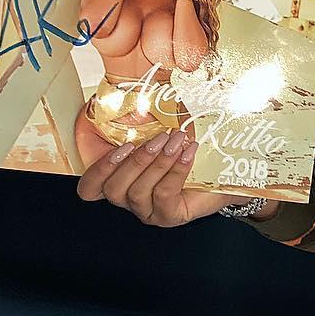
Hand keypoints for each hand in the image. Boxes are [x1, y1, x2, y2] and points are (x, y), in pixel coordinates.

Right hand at [76, 129, 248, 227]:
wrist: (224, 174)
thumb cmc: (189, 154)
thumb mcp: (160, 137)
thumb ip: (142, 127)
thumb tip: (136, 99)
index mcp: (121, 181)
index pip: (90, 188)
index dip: (98, 170)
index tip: (122, 147)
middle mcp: (130, 200)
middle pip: (113, 189)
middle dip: (135, 160)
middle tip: (159, 139)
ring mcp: (149, 211)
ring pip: (137, 191)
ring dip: (157, 163)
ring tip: (176, 142)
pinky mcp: (169, 216)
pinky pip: (163, 194)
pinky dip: (175, 171)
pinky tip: (187, 154)